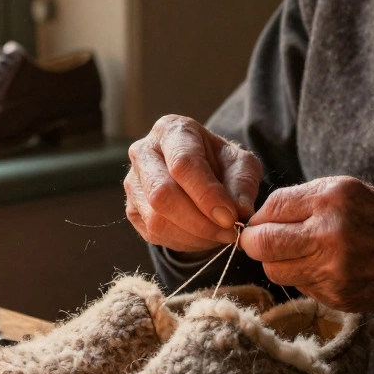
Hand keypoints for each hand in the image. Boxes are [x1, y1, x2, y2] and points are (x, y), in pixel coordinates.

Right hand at [125, 115, 262, 252]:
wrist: (200, 173)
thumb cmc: (219, 163)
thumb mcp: (240, 164)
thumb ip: (242, 184)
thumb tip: (240, 212)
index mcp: (171, 131)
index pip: (183, 164)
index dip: (207, 195)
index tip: (231, 217)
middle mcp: (144, 152)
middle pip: (162, 194)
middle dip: (199, 222)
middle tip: (228, 232)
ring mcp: (133, 182)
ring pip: (156, 219)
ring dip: (194, 236)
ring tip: (219, 234)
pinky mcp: (131, 209)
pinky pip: (154, 234)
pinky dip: (183, 242)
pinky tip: (202, 236)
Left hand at [238, 177, 373, 318]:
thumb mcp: (357, 192)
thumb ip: (312, 201)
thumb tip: (268, 215)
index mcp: (334, 196)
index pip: (271, 207)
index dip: (262, 216)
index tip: (263, 221)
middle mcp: (329, 231)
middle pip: (261, 243)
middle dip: (256, 242)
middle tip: (263, 242)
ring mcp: (333, 267)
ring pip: (275, 269)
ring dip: (278, 262)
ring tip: (299, 255)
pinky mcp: (338, 295)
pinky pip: (301, 286)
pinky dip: (304, 277)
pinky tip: (326, 269)